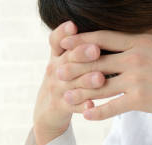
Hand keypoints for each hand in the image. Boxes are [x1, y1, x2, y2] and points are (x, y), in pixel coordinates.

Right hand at [32, 21, 106, 144]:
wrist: (47, 111)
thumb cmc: (64, 81)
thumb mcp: (64, 61)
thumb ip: (77, 46)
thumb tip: (105, 31)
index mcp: (57, 56)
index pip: (56, 41)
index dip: (63, 32)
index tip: (73, 25)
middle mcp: (55, 70)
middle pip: (67, 60)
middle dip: (81, 54)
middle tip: (96, 50)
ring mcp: (57, 89)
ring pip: (71, 84)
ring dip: (86, 81)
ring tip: (100, 78)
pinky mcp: (60, 107)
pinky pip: (72, 106)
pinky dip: (82, 106)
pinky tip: (92, 106)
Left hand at [57, 20, 151, 124]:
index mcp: (141, 42)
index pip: (103, 37)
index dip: (81, 40)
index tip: (65, 43)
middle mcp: (135, 58)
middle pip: (96, 61)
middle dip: (74, 66)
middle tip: (57, 71)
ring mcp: (137, 79)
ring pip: (100, 85)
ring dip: (80, 92)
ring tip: (65, 97)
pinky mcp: (140, 100)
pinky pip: (112, 106)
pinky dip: (98, 112)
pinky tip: (86, 115)